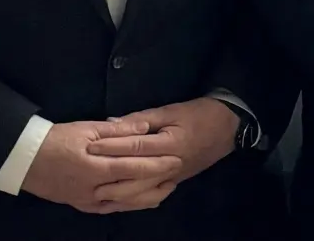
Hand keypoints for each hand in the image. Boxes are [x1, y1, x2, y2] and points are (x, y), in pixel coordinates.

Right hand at [20, 119, 182, 213]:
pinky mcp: (81, 205)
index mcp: (96, 167)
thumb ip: (119, 130)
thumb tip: (145, 127)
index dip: (158, 164)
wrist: (24, 159)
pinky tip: (143, 199)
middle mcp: (93, 189)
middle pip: (133, 188)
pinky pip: (110, 208)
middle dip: (158, 180)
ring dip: (148, 196)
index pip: (135, 167)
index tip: (177, 157)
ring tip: (168, 186)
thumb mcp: (87, 129)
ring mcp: (87, 200)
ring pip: (124, 203)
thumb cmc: (57, 139)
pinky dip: (129, 204)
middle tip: (178, 170)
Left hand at [84, 98, 239, 207]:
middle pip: (136, 176)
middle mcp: (171, 164)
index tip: (89, 148)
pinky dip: (134, 201)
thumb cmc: (200, 114)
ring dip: (119, 195)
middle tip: (84, 177)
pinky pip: (152, 196)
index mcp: (170, 143)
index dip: (111, 147)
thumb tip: (113, 123)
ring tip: (96, 195)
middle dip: (109, 177)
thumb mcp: (172, 110)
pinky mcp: (175, 182)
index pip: (135, 146)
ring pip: (143, 191)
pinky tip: (119, 203)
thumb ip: (142, 119)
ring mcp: (173, 176)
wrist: (229, 128)